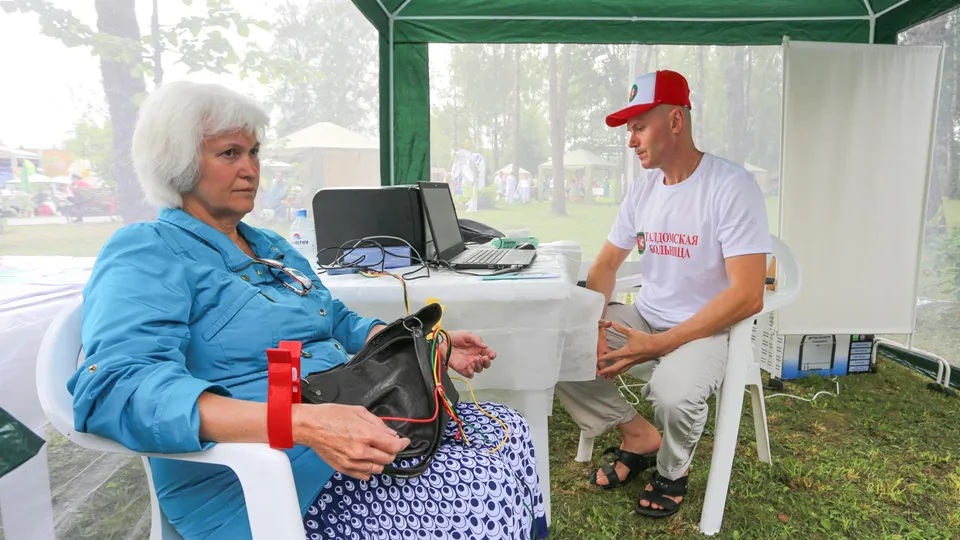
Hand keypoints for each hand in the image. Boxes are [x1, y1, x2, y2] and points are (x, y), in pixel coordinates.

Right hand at [292, 403, 409, 480]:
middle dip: (393, 451)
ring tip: (377, 451)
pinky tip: (367, 460)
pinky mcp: (343, 468)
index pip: (393, 446)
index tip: (404, 442)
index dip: (403, 444)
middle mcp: (360, 451)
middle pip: (388, 459)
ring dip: (381, 461)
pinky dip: (369, 470)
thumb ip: (378, 423)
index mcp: (366, 434)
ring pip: (377, 469)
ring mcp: (351, 462)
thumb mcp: (359, 411)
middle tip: (390, 444)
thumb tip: (391, 433)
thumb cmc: (330, 415)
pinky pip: (364, 475)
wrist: (309, 426)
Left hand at [443, 330, 495, 377]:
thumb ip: (477, 340)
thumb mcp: (467, 335)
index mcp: (477, 349)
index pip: (488, 354)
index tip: (491, 355)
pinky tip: (470, 366)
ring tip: (475, 359)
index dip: (491, 355)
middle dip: (487, 362)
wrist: (442, 342)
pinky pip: (469, 374)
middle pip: (485, 364)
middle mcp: (474, 357)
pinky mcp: (462, 369)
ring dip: (479, 365)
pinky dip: (471, 372)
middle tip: (484, 358)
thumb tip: (485, 346)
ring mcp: (468, 364)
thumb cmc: (454, 337)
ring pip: (479, 369)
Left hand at [596, 321, 671, 377]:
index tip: (597, 359)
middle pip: (616, 367)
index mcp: (627, 352)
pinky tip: (617, 372)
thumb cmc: (645, 339)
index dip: (604, 358)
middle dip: (607, 371)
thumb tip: (612, 323)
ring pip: (621, 370)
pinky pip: (626, 369)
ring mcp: (632, 363)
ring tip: (607, 377)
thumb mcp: (631, 332)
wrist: (656, 346)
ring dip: (613, 374)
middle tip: (599, 373)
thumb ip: (621, 328)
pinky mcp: (635, 364)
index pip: (613, 356)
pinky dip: (620, 372)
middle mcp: (629, 360)